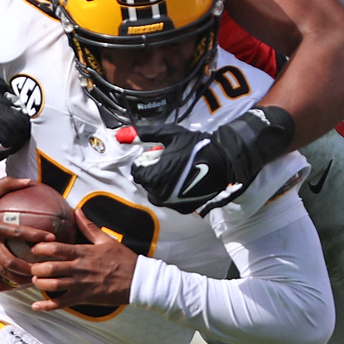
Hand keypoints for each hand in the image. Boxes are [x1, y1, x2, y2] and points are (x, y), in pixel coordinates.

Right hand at [0, 176, 47, 287]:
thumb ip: (8, 184)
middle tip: (44, 270)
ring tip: (33, 281)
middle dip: (28, 269)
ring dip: (17, 279)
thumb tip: (29, 180)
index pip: (17, 232)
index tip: (52, 238)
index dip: (35, 235)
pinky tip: (10, 287)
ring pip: (0, 272)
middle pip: (10, 262)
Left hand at [30, 208, 137, 310]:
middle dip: (36, 268)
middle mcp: (80, 268)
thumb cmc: (122, 259)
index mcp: (83, 252)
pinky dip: (47, 306)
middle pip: (50, 268)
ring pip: (53, 285)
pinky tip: (36, 306)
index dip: (40, 248)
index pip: (56, 248)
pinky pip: (62, 303)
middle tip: (30, 267)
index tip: (33, 248)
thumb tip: (77, 210)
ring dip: (40, 283)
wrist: (137, 280)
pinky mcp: (84, 298)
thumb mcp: (106, 240)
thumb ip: (88, 226)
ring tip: (35, 281)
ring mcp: (81, 284)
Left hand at [127, 106, 294, 214]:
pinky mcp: (185, 208)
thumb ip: (143, 135)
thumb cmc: (196, 145)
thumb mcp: (169, 135)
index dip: (147, 161)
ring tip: (179, 170)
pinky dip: (174, 193)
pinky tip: (186, 181)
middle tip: (171, 161)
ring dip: (163, 183)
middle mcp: (161, 194)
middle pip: (147, 183)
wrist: (224, 159)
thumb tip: (119, 135)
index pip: (137, 171)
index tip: (160, 154)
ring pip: (158, 194)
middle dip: (154, 172)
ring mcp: (173, 203)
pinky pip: (171, 201)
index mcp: (154, 177)